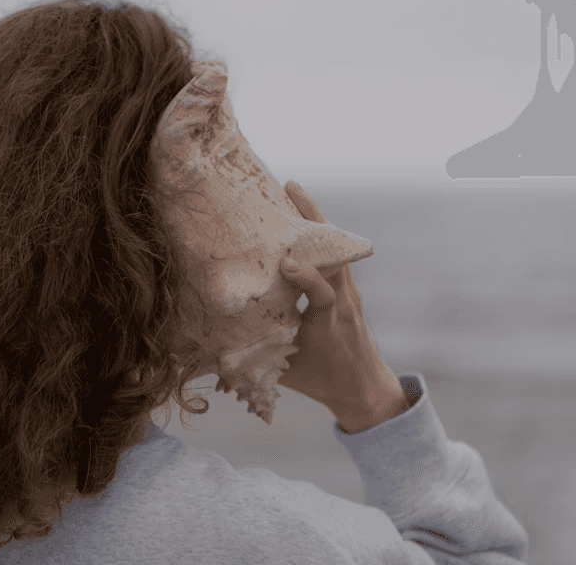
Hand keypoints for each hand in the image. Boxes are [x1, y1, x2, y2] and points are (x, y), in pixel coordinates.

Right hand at [277, 182, 408, 431]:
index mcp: (330, 323)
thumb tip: (210, 357)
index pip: (324, 295)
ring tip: (290, 190)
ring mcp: (350, 291)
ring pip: (335, 248)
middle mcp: (344, 301)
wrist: (365, 387)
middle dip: (312, 221)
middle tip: (287, 189)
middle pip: (336, 255)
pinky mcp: (348, 287)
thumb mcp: (288, 376)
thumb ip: (255, 361)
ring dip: (314, 218)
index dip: (308, 278)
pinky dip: (318, 233)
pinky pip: (334, 253)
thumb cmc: (323, 382)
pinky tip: (297, 215)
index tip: (287, 264)